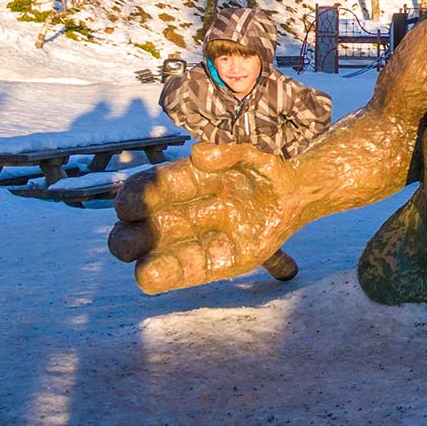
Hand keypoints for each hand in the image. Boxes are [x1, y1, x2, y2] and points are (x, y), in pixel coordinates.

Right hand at [107, 143, 300, 293]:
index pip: (150, 187)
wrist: (297, 195)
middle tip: (129, 241)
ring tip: (143, 268)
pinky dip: (168, 274)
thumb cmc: (268, 170)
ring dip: (147, 260)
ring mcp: (197, 238)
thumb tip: (198, 154)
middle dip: (129, 236)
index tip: (130, 206)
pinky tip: (151, 276)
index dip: (135, 196)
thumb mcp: (252, 152)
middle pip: (142, 228)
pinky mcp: (217, 260)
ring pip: (158, 254)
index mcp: (185, 181)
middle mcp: (183, 211)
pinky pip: (187, 270)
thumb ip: (229, 149)